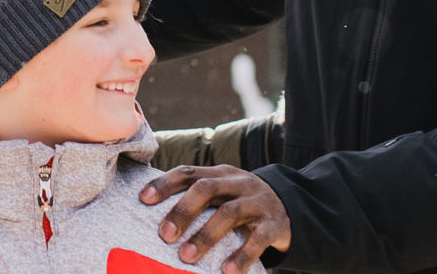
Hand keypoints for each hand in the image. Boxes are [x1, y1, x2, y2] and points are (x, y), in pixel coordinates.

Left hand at [142, 165, 290, 273]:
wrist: (293, 207)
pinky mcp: (275, 224)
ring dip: (205, 236)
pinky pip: (258, 239)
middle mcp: (238, 183)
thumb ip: (197, 200)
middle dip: (182, 211)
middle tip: (165, 236)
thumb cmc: (243, 204)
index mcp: (220, 174)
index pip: (189, 172)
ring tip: (186, 257)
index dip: (165, 183)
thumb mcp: (224, 193)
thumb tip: (155, 221)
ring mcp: (258, 202)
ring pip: (229, 213)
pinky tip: (226, 271)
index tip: (143, 200)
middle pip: (206, 188)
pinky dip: (241, 256)